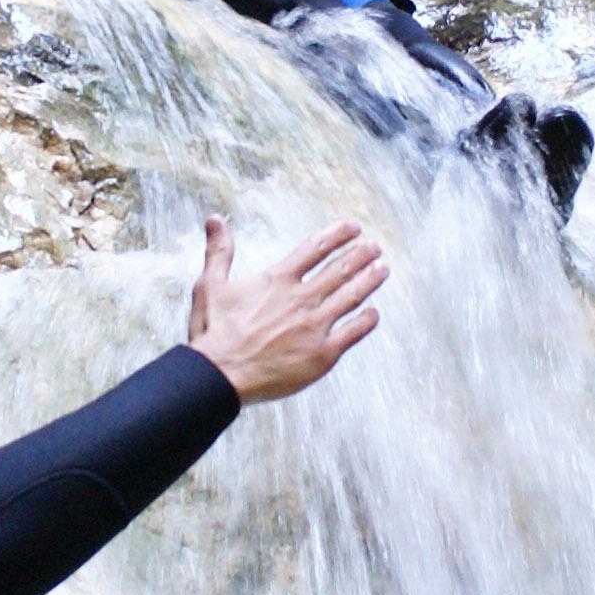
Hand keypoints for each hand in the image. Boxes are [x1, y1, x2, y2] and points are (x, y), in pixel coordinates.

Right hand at [184, 217, 384, 404]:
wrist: (219, 375)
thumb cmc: (213, 333)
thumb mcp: (210, 285)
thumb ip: (219, 251)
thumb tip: (214, 219)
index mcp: (277, 280)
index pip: (314, 249)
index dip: (337, 236)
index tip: (353, 227)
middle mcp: (301, 299)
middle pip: (339, 270)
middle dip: (361, 255)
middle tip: (375, 247)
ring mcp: (314, 327)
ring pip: (351, 297)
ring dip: (369, 280)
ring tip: (384, 269)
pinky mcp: (321, 354)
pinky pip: (352, 333)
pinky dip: (366, 321)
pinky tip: (374, 313)